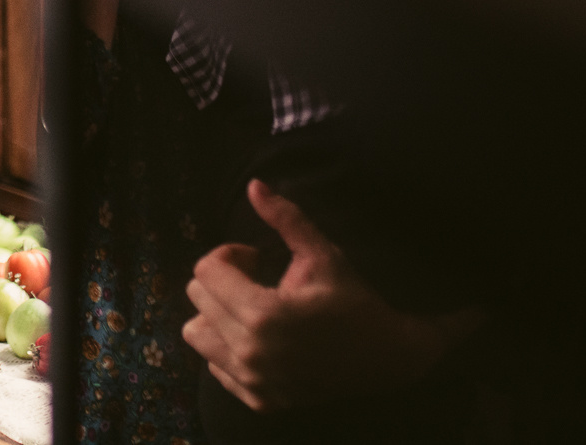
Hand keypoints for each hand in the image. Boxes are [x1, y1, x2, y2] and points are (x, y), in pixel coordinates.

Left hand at [182, 179, 482, 412]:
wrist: (389, 359)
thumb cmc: (355, 301)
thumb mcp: (324, 255)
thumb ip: (285, 219)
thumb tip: (253, 185)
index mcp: (263, 315)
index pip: (206, 270)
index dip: (229, 254)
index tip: (256, 258)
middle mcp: (251, 352)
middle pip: (197, 297)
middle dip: (222, 279)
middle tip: (257, 278)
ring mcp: (253, 381)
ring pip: (196, 333)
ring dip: (215, 314)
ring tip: (250, 307)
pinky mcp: (258, 400)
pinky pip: (214, 365)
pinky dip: (227, 348)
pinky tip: (259, 338)